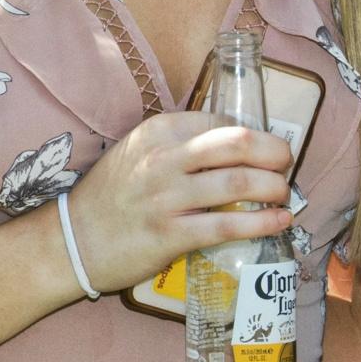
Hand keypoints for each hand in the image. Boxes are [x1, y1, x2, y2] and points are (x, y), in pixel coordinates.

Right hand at [61, 112, 292, 295]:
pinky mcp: (171, 235)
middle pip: (237, 144)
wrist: (74, 239)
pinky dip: (263, 223)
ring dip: (274, 188)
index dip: (256, 134)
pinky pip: (229, 226)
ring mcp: (167, 197)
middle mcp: (163, 159)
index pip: (221, 122)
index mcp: (157, 132)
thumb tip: (233, 147)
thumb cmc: (110, 195)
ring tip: (283, 194)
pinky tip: (279, 222)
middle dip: (274, 152)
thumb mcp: (137, 152)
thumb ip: (178, 145)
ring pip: (238, 183)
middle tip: (286, 164)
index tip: (269, 148)